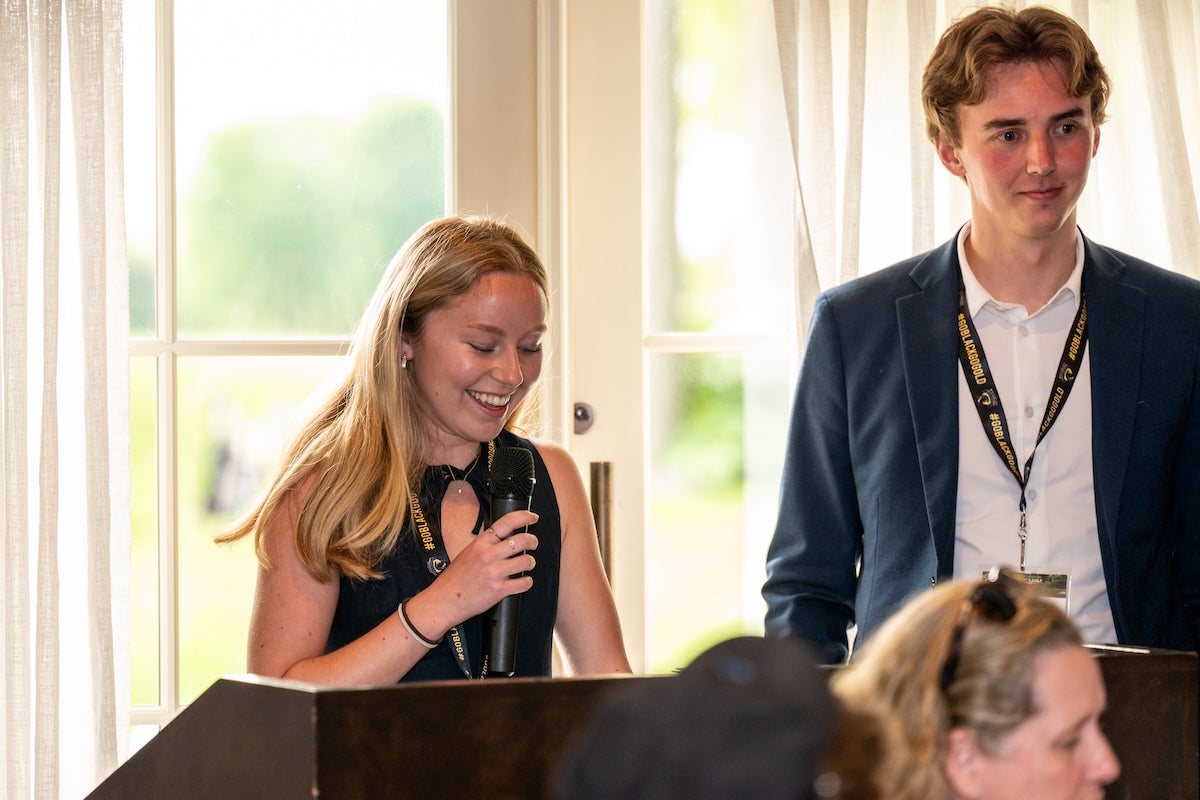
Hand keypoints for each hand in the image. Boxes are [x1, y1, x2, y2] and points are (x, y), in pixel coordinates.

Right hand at [411, 511, 539, 636]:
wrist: (444, 601)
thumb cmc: (454, 579)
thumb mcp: (467, 553)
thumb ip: (485, 545)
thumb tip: (505, 538)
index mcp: (480, 544)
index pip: (506, 522)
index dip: (524, 517)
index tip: (532, 517)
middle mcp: (488, 555)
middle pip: (521, 540)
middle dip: (532, 541)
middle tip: (533, 543)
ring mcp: (494, 573)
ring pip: (527, 561)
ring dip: (530, 562)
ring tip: (527, 564)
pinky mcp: (499, 590)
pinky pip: (524, 583)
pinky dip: (527, 582)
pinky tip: (523, 581)